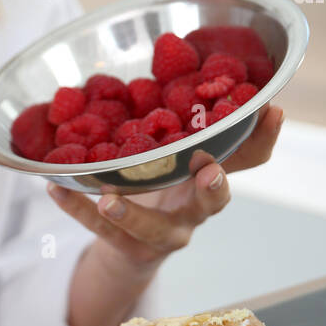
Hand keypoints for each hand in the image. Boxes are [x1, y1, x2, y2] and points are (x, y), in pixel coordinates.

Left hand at [48, 104, 284, 268]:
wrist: (134, 249)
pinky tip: (56, 188)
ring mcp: (161, 236)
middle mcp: (193, 211)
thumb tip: (204, 76)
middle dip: (213, 186)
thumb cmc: (164, 191)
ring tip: (107, 198)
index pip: (248, 160)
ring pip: (150, 229)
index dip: (263, 137)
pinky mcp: (128, 249)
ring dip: (130, 213)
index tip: (270, 111)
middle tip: (208, 169)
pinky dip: (77, 208)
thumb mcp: (184, 158)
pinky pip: (99, 230)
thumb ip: (190, 125)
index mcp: (209, 180)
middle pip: (212, 203)